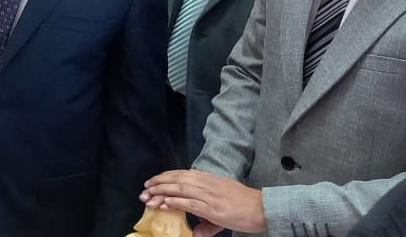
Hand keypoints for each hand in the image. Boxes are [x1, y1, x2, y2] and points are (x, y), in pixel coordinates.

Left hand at [141, 170, 265, 234]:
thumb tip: (195, 233)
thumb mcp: (221, 206)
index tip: (151, 182)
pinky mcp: (212, 208)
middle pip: (177, 180)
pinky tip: (164, 204)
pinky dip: (175, 202)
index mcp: (208, 178)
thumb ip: (206, 219)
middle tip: (144, 191)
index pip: (182, 174)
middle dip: (158, 184)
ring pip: (180, 190)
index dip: (164, 176)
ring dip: (162, 193)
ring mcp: (209, 195)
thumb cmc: (243, 204)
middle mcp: (207, 183)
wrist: (262, 208)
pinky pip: (190, 203)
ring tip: (148, 198)